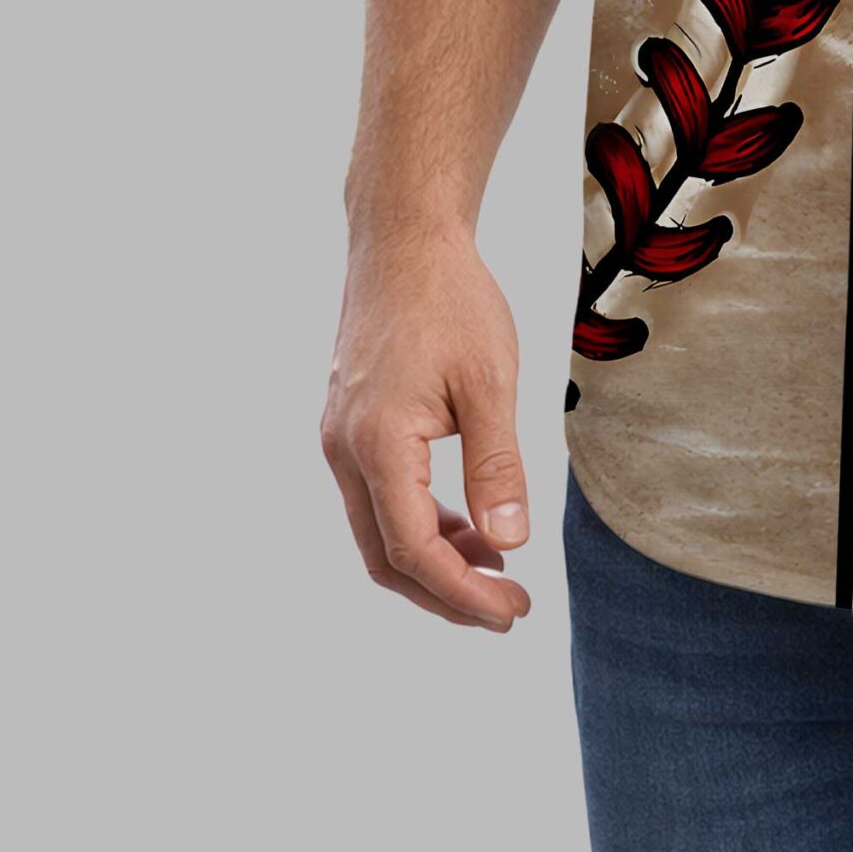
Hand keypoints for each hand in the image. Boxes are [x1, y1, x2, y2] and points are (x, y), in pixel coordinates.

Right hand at [321, 223, 534, 632]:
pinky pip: (378, 497)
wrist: (404, 240)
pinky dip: (420, 522)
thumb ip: (497, 466)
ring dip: (434, 560)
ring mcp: (340, 439)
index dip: (463, 592)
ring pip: (378, 530)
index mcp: (376, 445)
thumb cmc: (451, 300)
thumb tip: (509, 542)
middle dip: (446, 593)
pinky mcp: (350, 425)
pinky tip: (467, 522)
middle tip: (507, 609)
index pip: (415, 549)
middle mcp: (344, 451)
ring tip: (496, 569)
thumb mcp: (489, 382)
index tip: (511, 611)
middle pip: (386, 557)